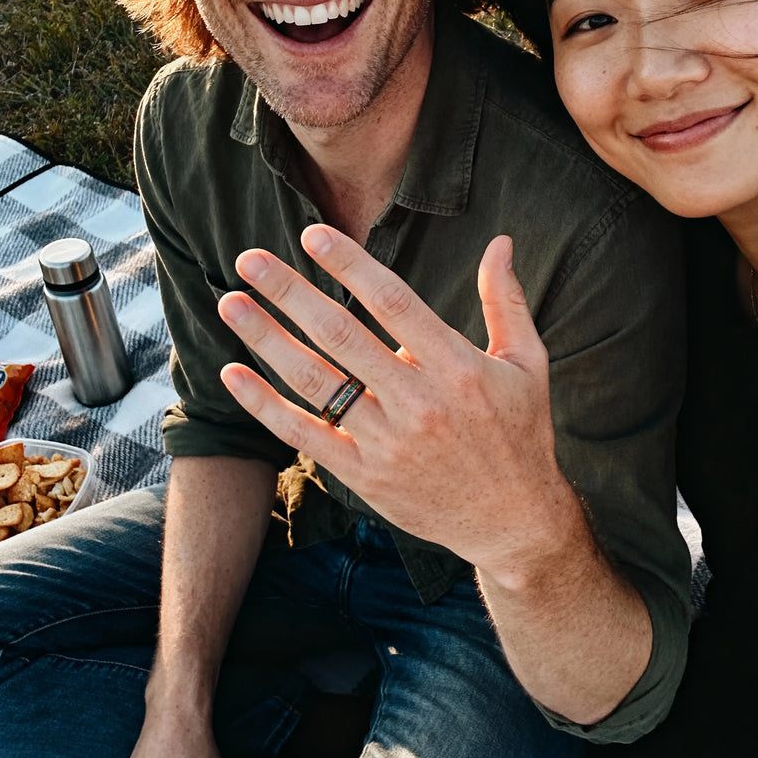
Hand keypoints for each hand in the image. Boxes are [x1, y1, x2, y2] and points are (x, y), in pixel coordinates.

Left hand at [217, 226, 577, 573]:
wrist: (514, 523)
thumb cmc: (521, 434)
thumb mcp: (528, 363)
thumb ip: (506, 300)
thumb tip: (500, 241)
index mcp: (457, 366)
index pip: (392, 302)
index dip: (349, 265)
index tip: (311, 235)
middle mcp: (418, 401)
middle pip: (340, 336)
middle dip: (289, 293)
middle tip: (249, 260)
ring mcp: (387, 441)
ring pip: (315, 382)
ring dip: (265, 340)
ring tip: (229, 303)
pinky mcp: (365, 476)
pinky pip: (305, 435)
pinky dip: (265, 405)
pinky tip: (232, 374)